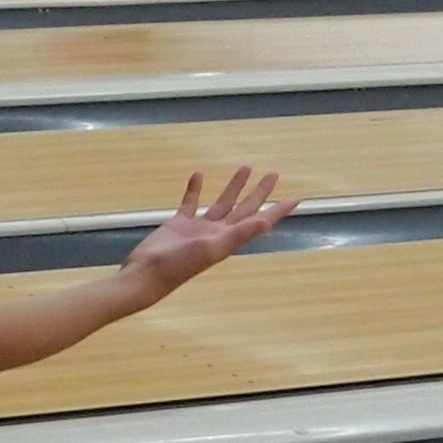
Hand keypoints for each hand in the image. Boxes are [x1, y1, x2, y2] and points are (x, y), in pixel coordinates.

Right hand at [120, 167, 293, 296]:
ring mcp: (199, 228)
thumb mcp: (212, 249)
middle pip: (244, 208)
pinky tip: (198, 175)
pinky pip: (190, 202)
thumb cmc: (179, 265)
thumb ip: (239, 234)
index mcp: (229, 239)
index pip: (259, 221)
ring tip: (244, 167)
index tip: (297, 198)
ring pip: (221, 202)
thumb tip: (265, 222)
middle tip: (273, 174)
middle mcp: (218, 233)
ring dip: (233, 186)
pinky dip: (195, 189)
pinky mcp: (179, 224)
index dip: (278, 210)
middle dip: (260, 192)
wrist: (146, 274)